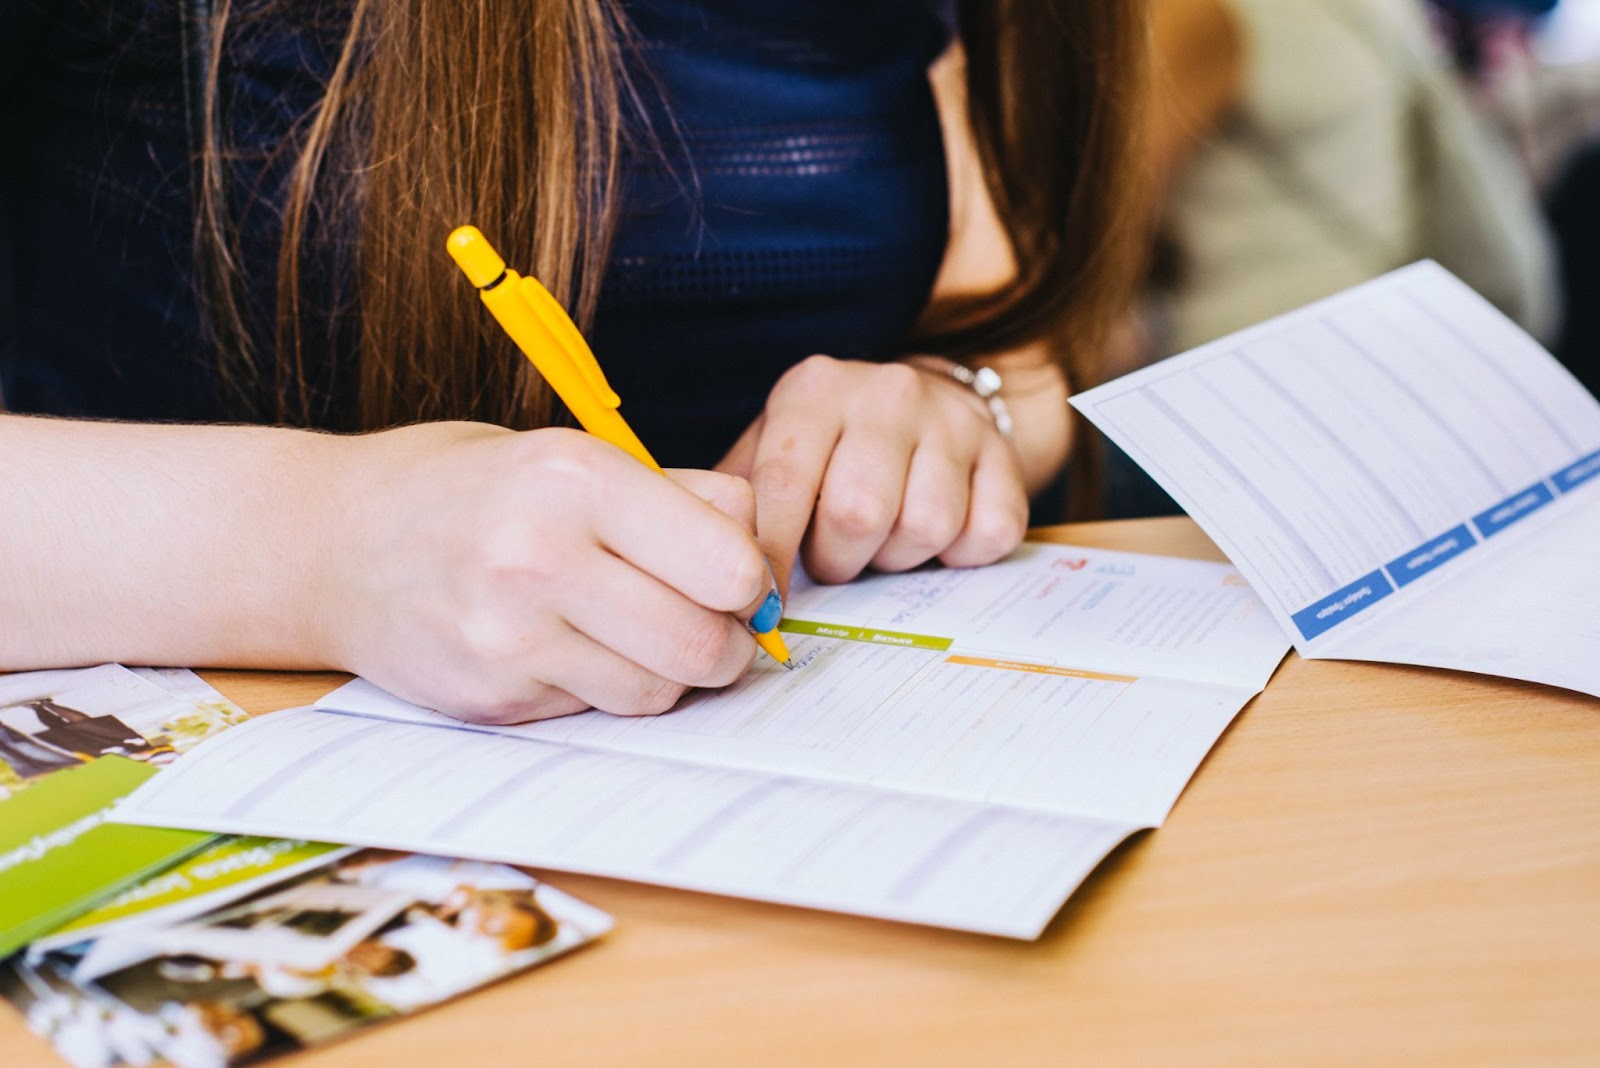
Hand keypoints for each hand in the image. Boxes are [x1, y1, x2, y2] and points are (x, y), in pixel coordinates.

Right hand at [330, 423, 770, 723]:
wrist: (333, 544)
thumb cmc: (471, 489)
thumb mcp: (571, 455)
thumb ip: (677, 496)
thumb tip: (765, 555)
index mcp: (575, 479)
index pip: (727, 563)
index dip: (752, 581)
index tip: (739, 578)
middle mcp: (539, 557)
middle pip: (703, 643)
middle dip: (729, 644)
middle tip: (715, 625)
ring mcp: (509, 638)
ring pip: (658, 691)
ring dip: (673, 674)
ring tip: (642, 633)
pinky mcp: (492, 697)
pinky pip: (599, 710)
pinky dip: (609, 688)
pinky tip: (576, 648)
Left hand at [718, 355, 1028, 591]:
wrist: (928, 402)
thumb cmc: (830, 448)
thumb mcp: (774, 450)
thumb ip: (737, 501)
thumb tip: (702, 575)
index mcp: (815, 389)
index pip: (785, 482)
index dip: (772, 555)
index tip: (761, 603)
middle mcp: (887, 392)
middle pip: (859, 513)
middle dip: (839, 559)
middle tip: (834, 558)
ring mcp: (953, 420)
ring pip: (926, 527)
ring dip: (898, 557)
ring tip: (883, 539)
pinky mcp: (1004, 454)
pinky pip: (987, 535)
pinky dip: (960, 556)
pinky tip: (937, 537)